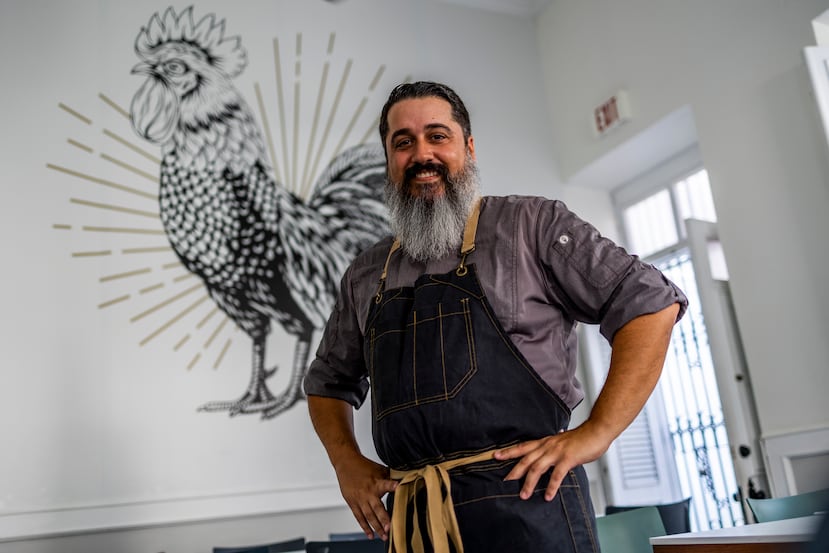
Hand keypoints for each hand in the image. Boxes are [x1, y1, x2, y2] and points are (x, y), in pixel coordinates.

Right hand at [334, 454, 398, 540]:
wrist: (346, 463)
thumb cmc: (364, 466)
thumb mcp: (379, 469)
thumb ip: (390, 478)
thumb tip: (405, 480)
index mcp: (376, 483)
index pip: (386, 484)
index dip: (392, 486)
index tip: (398, 487)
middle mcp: (368, 492)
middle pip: (377, 508)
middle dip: (384, 519)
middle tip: (390, 528)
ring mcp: (360, 499)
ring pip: (368, 516)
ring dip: (376, 527)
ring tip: (384, 536)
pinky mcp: (352, 503)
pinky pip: (359, 517)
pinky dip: (365, 527)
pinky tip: (371, 535)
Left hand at [493, 425, 610, 500]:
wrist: (597, 431)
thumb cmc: (582, 438)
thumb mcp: (562, 442)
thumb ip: (552, 449)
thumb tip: (546, 457)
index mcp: (545, 442)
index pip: (523, 446)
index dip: (509, 451)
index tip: (496, 455)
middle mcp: (548, 446)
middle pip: (526, 459)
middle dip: (514, 471)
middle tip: (505, 482)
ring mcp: (557, 452)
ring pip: (537, 468)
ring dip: (529, 483)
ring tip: (524, 495)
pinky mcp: (568, 459)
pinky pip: (557, 475)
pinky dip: (551, 486)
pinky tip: (548, 496)